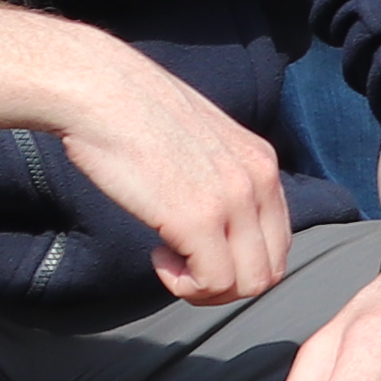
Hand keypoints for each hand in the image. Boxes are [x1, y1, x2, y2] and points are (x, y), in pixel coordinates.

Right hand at [47, 33, 295, 305]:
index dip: (239, 263)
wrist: (101, 91)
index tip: (199, 250)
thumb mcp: (203, 144)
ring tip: (170, 260)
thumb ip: (223, 177)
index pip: (279, 242)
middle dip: (227, 285)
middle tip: (184, 267)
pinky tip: (158, 255)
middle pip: (270, 270)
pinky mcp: (198, 217)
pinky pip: (213, 282)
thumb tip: (218, 223)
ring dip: (206, 289)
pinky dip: (185, 285)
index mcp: (263, 162)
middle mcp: (259, 180)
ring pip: (249, 284)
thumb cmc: (137, 116)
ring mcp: (232, 200)